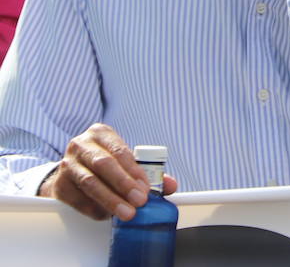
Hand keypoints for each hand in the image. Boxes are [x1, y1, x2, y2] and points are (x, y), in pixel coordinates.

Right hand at [38, 124, 178, 220]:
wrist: (71, 173)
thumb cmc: (105, 164)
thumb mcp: (124, 162)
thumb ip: (147, 172)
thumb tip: (170, 185)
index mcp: (101, 134)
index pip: (120, 151)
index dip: (134, 170)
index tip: (146, 187)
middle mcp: (81, 145)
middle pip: (104, 165)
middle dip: (124, 185)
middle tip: (139, 201)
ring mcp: (67, 164)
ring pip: (89, 183)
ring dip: (110, 200)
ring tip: (127, 213)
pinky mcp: (59, 184)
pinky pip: (78, 199)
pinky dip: (95, 209)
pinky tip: (107, 215)